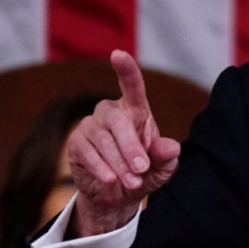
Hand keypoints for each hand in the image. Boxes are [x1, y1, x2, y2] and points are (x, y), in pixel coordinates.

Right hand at [66, 50, 180, 236]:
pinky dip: (102, 167)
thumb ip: (166, 157)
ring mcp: (91, 125)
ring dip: (119, 163)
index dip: (126, 69)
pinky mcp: (76, 143)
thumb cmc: (143, 172)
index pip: (132, 85)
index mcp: (135, 110)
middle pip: (119, 121)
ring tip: (132, 182)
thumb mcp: (162, 168)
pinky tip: (110, 179)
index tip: (117, 54)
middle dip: (131, 147)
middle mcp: (110, 111)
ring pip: (104, 140)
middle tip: (142, 170)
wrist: (117, 194)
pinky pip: (88, 152)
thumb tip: (172, 147)